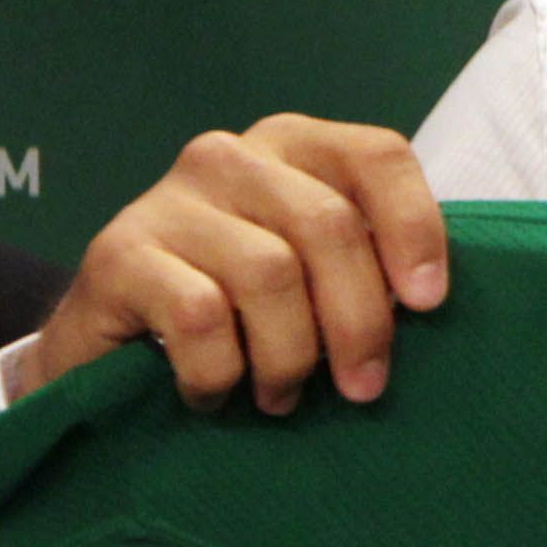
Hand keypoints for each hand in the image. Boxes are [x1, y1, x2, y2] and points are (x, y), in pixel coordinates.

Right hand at [25, 119, 447, 415]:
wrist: (115, 345)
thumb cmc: (246, 313)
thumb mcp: (319, 277)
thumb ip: (372, 267)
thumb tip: (431, 302)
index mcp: (295, 148)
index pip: (377, 155)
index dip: (415, 228)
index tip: (429, 304)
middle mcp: (229, 157)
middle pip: (328, 224)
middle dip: (359, 321)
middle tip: (362, 388)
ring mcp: (167, 199)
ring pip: (269, 273)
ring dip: (289, 356)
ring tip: (282, 398)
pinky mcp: (116, 252)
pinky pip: (199, 314)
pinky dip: (220, 370)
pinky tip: (216, 394)